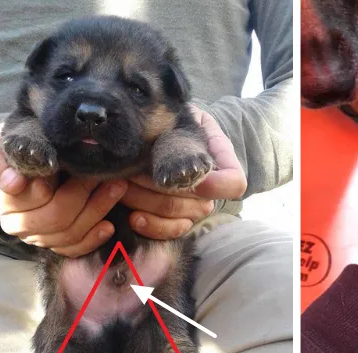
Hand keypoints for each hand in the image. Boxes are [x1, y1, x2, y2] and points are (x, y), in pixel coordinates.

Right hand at [0, 123, 126, 256]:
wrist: (18, 164)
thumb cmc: (15, 149)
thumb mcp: (4, 143)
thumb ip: (8, 157)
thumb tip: (13, 183)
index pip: (30, 197)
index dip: (55, 184)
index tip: (74, 167)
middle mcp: (13, 223)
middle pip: (55, 218)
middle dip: (85, 195)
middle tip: (105, 175)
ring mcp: (34, 236)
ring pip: (68, 234)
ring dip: (97, 211)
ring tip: (117, 188)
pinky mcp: (52, 244)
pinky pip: (73, 249)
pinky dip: (93, 239)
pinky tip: (109, 226)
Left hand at [119, 105, 246, 239]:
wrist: (164, 134)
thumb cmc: (177, 122)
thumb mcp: (187, 115)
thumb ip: (189, 124)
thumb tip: (178, 137)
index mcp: (221, 163)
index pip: (234, 184)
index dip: (213, 185)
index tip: (182, 173)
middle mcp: (212, 191)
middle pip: (197, 203)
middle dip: (158, 188)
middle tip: (131, 172)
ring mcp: (196, 208)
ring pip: (177, 215)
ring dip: (146, 201)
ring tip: (123, 185)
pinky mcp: (178, 221)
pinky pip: (170, 231)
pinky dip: (151, 226)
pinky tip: (133, 216)